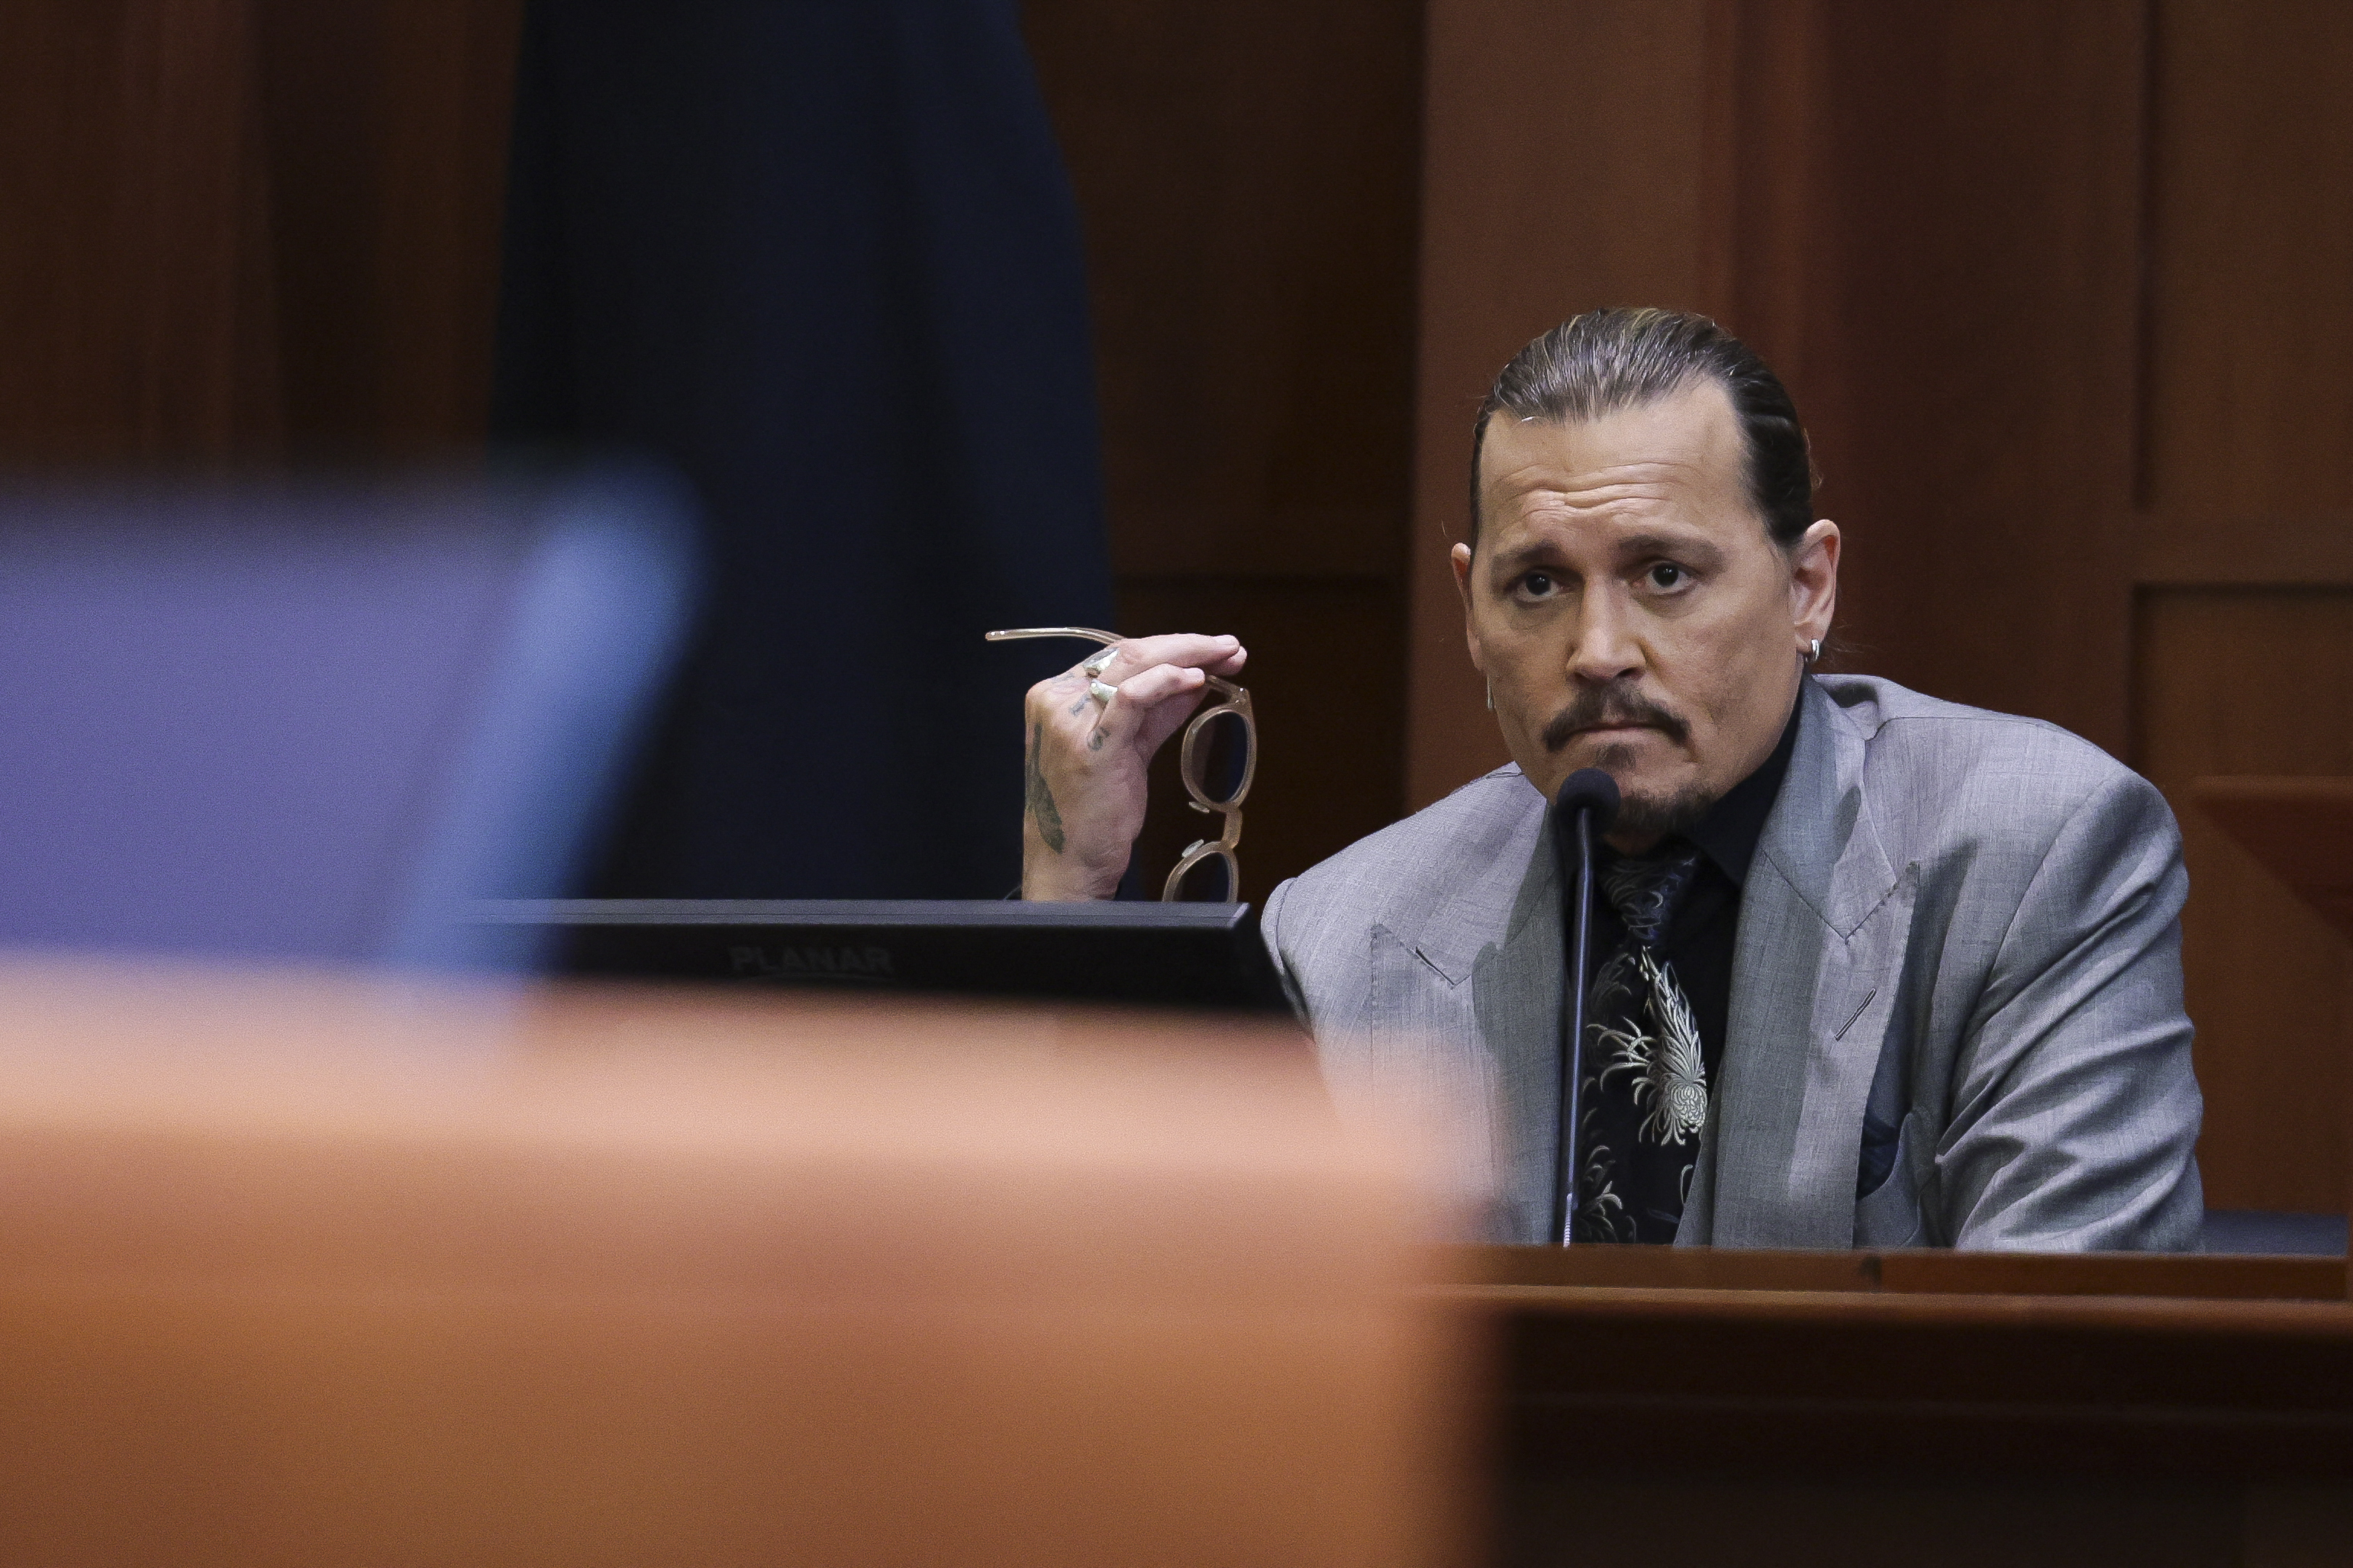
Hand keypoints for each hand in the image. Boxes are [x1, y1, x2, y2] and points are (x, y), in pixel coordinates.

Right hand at [1020, 633, 1247, 899]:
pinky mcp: (1091, 747)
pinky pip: (1131, 698)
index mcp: (1057, 695)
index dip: (1171, 646)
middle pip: (1129, 653)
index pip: (1120, 654)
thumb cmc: (1094, 810)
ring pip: (1133, 666)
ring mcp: (1070, 722)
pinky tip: (1196, 679)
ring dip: (1187, 656)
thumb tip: (1196, 678)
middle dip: (1186, 646)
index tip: (1212, 649)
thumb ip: (1157, 712)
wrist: (1070, 862)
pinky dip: (1166, 682)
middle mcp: (1057, 701)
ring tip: (1225, 656)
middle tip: (1228, 646)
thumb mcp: (1128, 749)